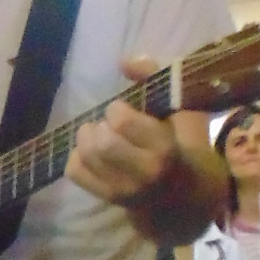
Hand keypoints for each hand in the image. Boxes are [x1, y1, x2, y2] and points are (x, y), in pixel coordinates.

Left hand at [64, 55, 181, 203]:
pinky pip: (75, 172)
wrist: (185, 195)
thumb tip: (125, 61)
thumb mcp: (179, 109)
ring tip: (98, 135)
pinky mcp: (107, 198)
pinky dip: (76, 157)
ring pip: (86, 157)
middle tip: (108, 125)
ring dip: (86, 138)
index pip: (122, 122)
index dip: (116, 110)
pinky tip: (90, 153)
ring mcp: (124, 190)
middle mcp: (144, 173)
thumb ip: (155, 78)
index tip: (122, 110)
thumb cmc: (181, 144)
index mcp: (164, 148)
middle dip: (99, 126)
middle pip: (101, 144)